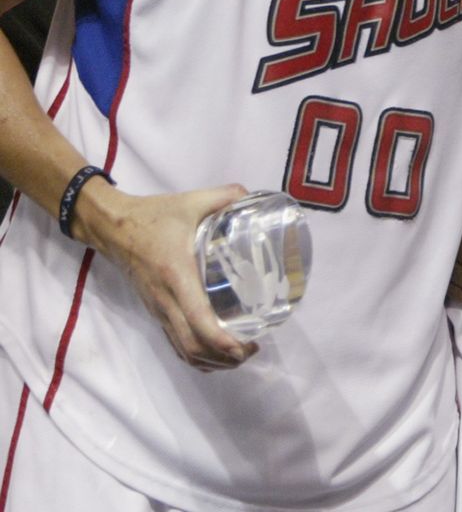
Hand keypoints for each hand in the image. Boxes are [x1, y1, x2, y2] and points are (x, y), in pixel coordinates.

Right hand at [76, 182, 257, 370]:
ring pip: (183, 350)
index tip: (247, 344)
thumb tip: (253, 195)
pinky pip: (174, 343)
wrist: (113, 226)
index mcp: (177, 276)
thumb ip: (226, 195)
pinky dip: (195, 356)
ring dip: (211, 361)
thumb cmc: (154, 216)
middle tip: (252, 348)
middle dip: (224, 357)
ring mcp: (158, 309)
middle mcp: (166, 300)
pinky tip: (215, 353)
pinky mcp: (154, 311)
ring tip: (240, 354)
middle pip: (192, 345)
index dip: (222, 341)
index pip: (198, 321)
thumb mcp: (191, 201)